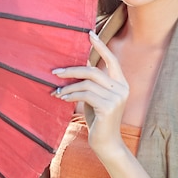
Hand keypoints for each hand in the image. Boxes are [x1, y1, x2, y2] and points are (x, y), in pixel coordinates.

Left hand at [51, 31, 128, 157]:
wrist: (106, 143)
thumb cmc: (99, 120)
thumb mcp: (95, 98)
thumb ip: (92, 83)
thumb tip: (78, 65)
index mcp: (122, 83)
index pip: (112, 60)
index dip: (100, 46)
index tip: (89, 33)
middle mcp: (122, 88)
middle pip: (94, 71)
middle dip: (72, 70)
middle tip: (55, 72)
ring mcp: (117, 98)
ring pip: (87, 84)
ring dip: (68, 86)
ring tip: (56, 92)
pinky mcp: (109, 107)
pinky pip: (85, 95)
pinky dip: (71, 95)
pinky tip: (62, 99)